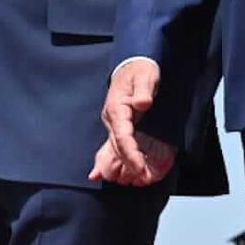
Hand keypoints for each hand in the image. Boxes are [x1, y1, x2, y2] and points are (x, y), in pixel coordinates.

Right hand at [91, 59, 176, 186]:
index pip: (122, 135)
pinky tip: (98, 174)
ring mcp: (113, 123)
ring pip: (114, 148)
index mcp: (117, 107)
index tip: (139, 166)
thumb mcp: (146, 75)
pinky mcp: (117, 125)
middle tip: (141, 177)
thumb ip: (144, 89)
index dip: (130, 152)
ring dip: (120, 165)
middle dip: (129, 163)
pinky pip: (113, 145)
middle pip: (117, 146)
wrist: (132, 64)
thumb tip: (143, 103)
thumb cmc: (140, 70)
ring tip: (129, 180)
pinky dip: (107, 160)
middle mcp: (112, 118)